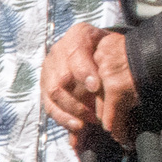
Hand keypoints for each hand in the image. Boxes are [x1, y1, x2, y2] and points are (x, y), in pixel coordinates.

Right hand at [45, 23, 118, 137]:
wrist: (101, 52)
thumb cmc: (112, 52)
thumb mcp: (116, 49)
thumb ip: (114, 61)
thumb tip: (112, 83)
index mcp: (78, 35)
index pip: (75, 52)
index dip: (84, 71)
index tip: (95, 87)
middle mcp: (59, 50)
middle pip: (62, 76)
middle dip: (80, 98)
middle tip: (98, 112)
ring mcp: (49, 68)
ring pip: (54, 92)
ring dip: (74, 109)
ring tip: (91, 120)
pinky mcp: (45, 85)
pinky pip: (49, 104)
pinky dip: (63, 118)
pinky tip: (77, 126)